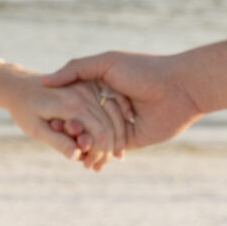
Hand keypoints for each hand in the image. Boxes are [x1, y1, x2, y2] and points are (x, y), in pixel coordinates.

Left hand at [0, 65, 126, 171]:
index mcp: (72, 105)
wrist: (19, 85)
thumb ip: (57, 142)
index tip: (90, 166)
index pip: (101, 133)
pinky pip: (109, 106)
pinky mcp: (90, 85)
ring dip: (113, 138)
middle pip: (109, 126)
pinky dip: (112, 124)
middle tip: (97, 166)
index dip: (100, 153)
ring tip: (103, 157)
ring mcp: (89, 87)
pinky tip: (110, 141)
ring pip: (113, 116)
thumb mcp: (35, 129)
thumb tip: (76, 156)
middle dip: (108, 149)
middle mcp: (85, 93)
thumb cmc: (24, 109)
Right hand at [42, 50, 207, 155]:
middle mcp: (109, 106)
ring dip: (83, 147)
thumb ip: (75, 70)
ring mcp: (120, 124)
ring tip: (72, 154)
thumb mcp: (106, 63)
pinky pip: (111, 150)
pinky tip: (87, 162)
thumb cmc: (144, 70)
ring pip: (95, 139)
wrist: (180, 88)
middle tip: (58, 139)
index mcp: (101, 87)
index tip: (49, 121)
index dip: (61, 113)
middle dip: (70, 133)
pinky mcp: (131, 140)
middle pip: (82, 123)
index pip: (73, 103)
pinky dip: (99, 157)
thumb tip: (46, 82)